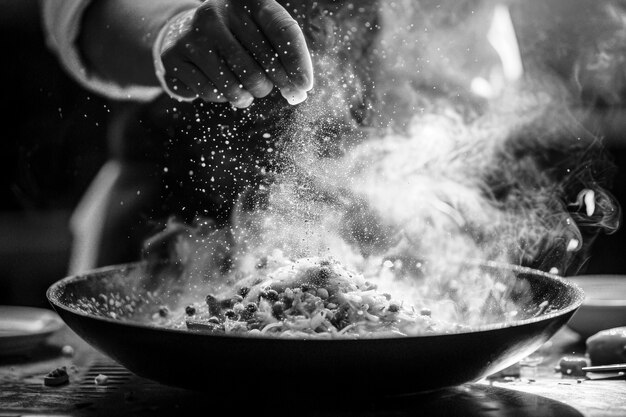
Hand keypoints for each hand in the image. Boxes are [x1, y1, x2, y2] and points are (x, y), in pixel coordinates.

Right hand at [155, 0, 313, 106]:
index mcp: (246, 0)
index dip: (298, 60)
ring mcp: (193, 34)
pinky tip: (222, 87)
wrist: (183, 34)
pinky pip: (213, 92)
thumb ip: (284, 55)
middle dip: (271, 85)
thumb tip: (302, 88)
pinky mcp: (175, 57)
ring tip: (246, 92)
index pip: (283, 30)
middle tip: (266, 89)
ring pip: (238, 84)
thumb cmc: (234, 37)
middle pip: (263, 64)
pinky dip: (224, 97)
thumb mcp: (259, 33)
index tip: (305, 86)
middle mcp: (217, 12)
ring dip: (248, 97)